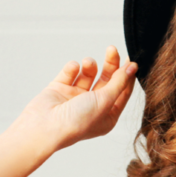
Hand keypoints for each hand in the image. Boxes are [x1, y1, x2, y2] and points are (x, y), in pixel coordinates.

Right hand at [14, 46, 138, 154]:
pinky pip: (70, 73)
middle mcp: (93, 107)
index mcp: (107, 116)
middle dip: (110, 64)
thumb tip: (132, 68)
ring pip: (88, 75)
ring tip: (88, 62)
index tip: (131, 60)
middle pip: (107, 80)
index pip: (122, 92)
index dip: (127, 76)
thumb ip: (119, 83)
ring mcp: (76, 98)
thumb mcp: (105, 101)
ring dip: (90, 65)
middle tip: (112, 50)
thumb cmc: (76, 121)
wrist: (44, 126)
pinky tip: (72, 69)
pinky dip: (72, 68)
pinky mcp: (60, 89)